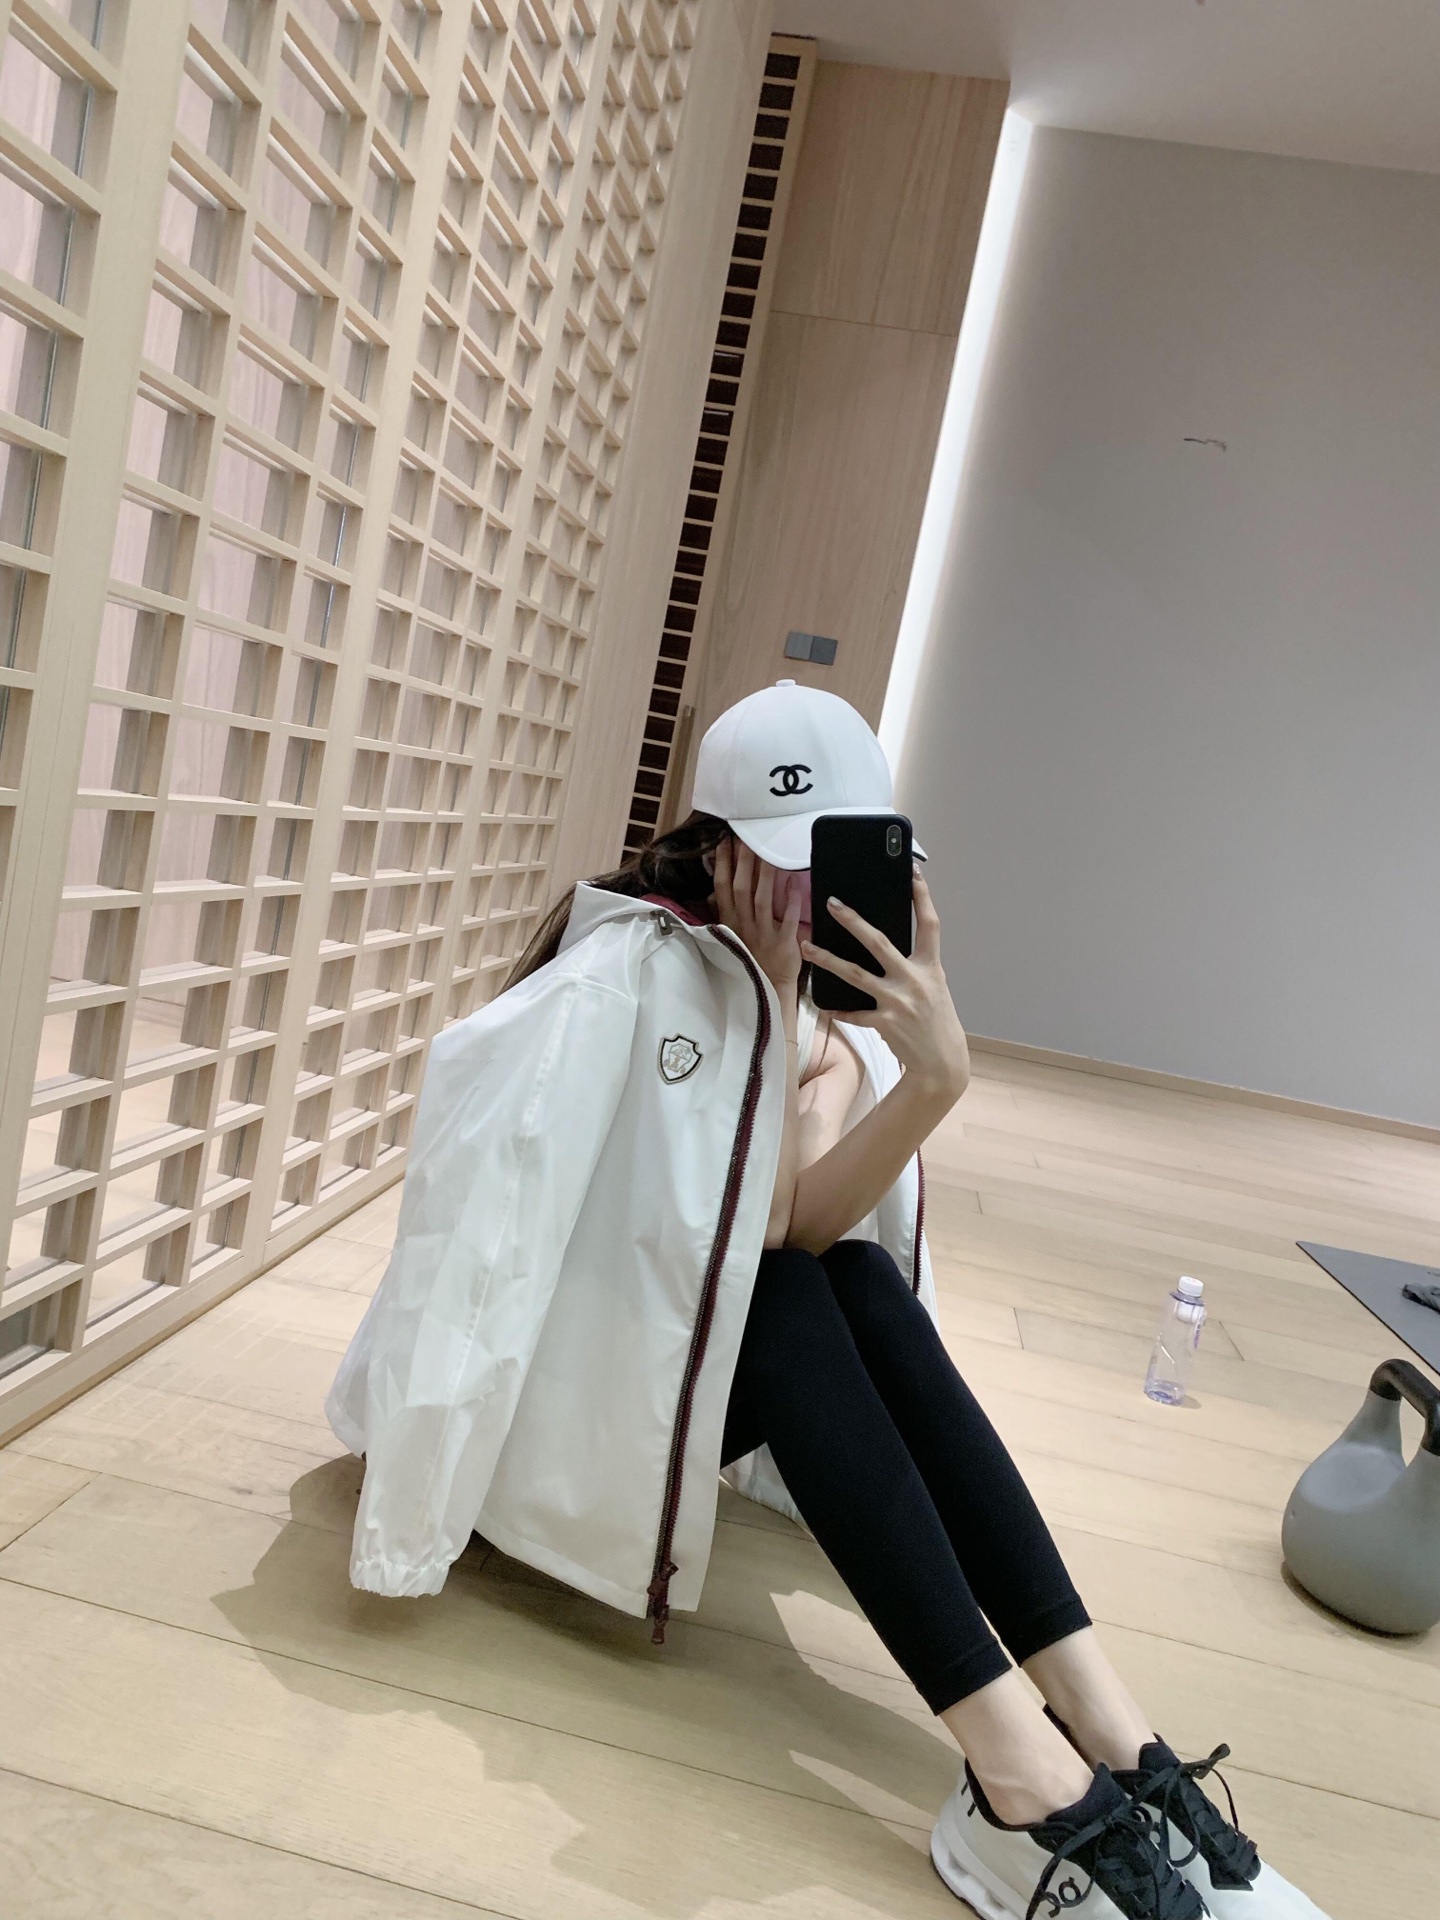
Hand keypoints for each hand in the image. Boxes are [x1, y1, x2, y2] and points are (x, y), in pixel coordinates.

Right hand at [712, 835, 801, 997]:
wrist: (770, 985)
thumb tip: (718, 875)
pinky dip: (789, 901)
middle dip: (743, 862)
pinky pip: (786, 920)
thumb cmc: (752, 952)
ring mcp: (762, 934)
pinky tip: (793, 882)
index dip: (723, 863)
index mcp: (730, 919)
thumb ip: (727, 905)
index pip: (722, 886)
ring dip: (764, 876)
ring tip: (769, 853)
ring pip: (761, 900)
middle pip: (741, 888)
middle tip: (748, 838)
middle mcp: (743, 924)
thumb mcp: (732, 929)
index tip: (725, 840)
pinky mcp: (782, 944)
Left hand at [801, 869, 968, 1099]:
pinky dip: (838, 1009)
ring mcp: (897, 1002)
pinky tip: (822, 1005)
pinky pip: (854, 1013)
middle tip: (832, 904)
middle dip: (853, 921)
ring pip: (854, 974)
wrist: (942, 1063)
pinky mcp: (884, 1023)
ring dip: (826, 960)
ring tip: (805, 948)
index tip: (913, 873)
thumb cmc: (937, 1022)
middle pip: (879, 942)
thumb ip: (915, 967)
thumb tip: (887, 947)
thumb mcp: (934, 988)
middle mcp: (913, 980)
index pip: (929, 925)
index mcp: (930, 968)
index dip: (922, 897)